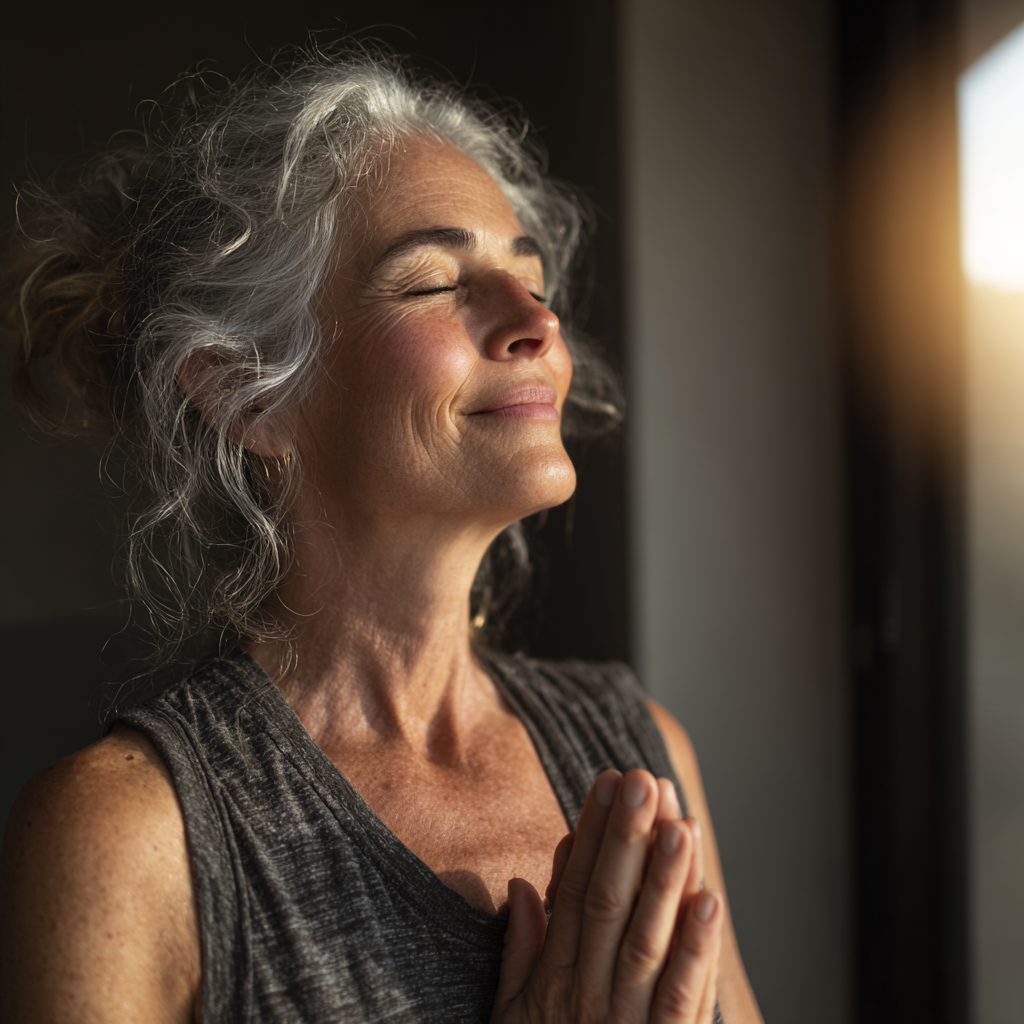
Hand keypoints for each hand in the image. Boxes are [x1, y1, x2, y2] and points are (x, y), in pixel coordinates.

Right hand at [491, 769, 721, 1023]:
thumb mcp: (513, 1013)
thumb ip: (520, 950)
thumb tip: (522, 883)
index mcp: (555, 979)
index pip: (573, 890)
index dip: (592, 834)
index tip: (607, 782)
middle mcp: (591, 994)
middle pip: (608, 903)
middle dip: (627, 837)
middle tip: (642, 779)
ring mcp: (628, 1022)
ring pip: (647, 940)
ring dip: (665, 879)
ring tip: (680, 823)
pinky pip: (682, 996)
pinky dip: (698, 948)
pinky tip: (712, 900)